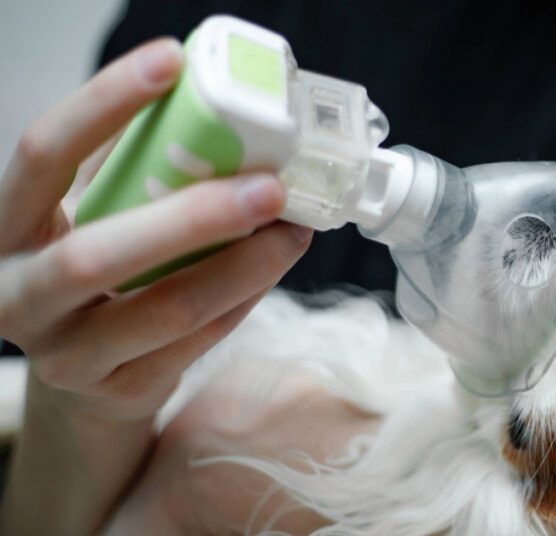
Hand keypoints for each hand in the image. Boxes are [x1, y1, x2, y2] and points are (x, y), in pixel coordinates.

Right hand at [0, 37, 312, 421]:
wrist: (86, 380)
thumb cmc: (99, 274)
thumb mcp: (92, 215)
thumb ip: (130, 170)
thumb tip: (213, 106)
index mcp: (5, 229)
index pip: (41, 155)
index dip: (101, 104)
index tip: (171, 62)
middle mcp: (18, 295)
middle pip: (96, 254)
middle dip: (191, 218)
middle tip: (269, 187)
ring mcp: (67, 355)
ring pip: (164, 310)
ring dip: (242, 266)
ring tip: (293, 230)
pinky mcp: (120, 390)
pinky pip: (197, 341)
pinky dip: (244, 299)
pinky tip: (273, 266)